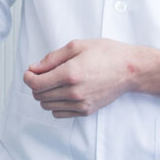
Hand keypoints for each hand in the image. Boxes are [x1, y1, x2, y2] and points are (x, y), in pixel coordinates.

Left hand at [22, 38, 142, 116]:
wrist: (131, 69)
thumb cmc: (107, 54)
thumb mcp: (77, 46)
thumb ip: (52, 58)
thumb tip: (34, 68)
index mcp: (70, 73)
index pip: (36, 84)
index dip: (28, 77)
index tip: (30, 72)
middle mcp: (74, 92)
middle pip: (39, 96)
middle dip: (36, 84)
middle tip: (42, 74)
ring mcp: (81, 104)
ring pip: (47, 106)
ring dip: (45, 95)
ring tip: (54, 83)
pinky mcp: (86, 111)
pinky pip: (60, 114)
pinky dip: (56, 105)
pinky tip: (63, 93)